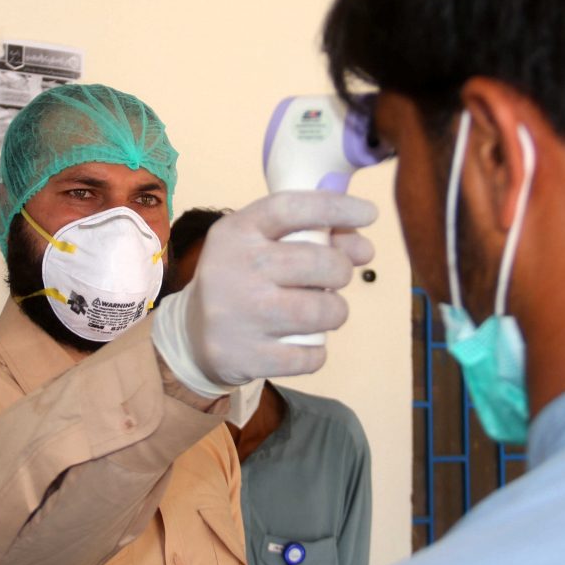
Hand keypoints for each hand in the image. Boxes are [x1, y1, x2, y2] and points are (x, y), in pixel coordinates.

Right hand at [152, 191, 376, 395]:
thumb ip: (314, 237)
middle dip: (341, 270)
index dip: (336, 207)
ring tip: (321, 312)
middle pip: (321, 263)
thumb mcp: (264, 245)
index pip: (291, 209)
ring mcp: (241, 315)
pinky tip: (301, 342)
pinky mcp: (248, 356)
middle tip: (335, 278)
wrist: (194, 335)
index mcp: (237, 232)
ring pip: (323, 311)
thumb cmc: (243, 279)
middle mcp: (236, 268)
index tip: (370, 214)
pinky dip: (316, 351)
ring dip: (335, 312)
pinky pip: (311, 355)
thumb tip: (363, 247)